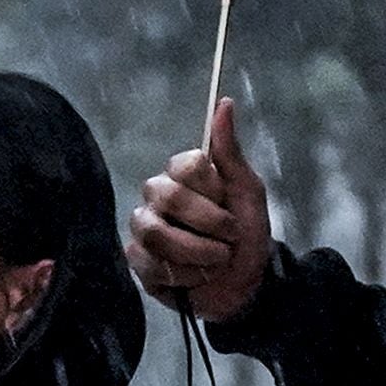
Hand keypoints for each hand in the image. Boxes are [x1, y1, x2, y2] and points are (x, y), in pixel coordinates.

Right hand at [126, 97, 275, 322]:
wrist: (247, 282)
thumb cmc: (247, 232)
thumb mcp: (247, 191)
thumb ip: (230, 151)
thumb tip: (225, 103)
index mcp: (182, 175)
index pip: (185, 166)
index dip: (211, 190)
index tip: (229, 204)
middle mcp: (157, 197)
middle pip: (168, 197)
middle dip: (208, 224)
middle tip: (228, 238)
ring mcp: (144, 229)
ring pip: (156, 233)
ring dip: (198, 252)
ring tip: (215, 261)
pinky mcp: (138, 262)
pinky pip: (151, 265)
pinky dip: (184, 276)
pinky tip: (196, 277)